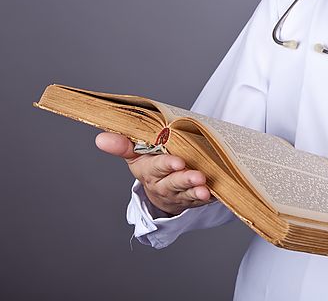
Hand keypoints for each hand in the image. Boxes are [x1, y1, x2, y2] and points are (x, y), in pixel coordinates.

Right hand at [96, 132, 211, 215]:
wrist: (160, 191)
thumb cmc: (150, 164)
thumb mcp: (134, 154)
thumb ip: (122, 145)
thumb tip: (100, 139)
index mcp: (149, 171)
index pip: (157, 167)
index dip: (167, 165)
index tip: (178, 162)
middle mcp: (163, 185)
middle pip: (174, 183)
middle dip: (185, 179)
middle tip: (197, 176)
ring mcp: (179, 194)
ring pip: (188, 193)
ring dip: (197, 191)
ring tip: (206, 189)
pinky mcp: (193, 199)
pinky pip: (201, 200)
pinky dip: (209, 197)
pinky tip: (215, 193)